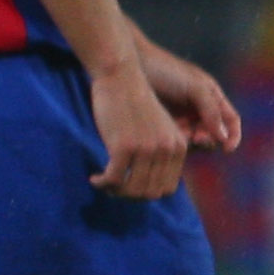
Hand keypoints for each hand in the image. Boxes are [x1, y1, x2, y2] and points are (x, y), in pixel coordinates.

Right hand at [89, 60, 188, 197]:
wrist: (120, 79)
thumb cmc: (134, 102)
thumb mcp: (159, 127)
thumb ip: (160, 150)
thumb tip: (148, 179)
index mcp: (178, 147)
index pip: (167, 188)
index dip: (146, 192)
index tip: (130, 185)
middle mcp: (166, 150)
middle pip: (150, 192)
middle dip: (130, 195)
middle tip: (113, 187)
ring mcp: (146, 150)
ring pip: (132, 189)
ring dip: (115, 191)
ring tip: (103, 182)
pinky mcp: (124, 147)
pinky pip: (114, 179)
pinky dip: (103, 183)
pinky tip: (95, 178)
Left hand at [138, 41, 241, 153]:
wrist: (131, 64)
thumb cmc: (166, 70)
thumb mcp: (194, 87)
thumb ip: (211, 110)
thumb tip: (223, 137)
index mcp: (212, 94)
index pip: (230, 119)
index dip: (232, 135)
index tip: (226, 149)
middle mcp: (199, 105)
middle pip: (211, 131)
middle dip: (206, 137)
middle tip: (194, 138)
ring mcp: (180, 112)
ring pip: (192, 135)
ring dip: (189, 139)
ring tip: (179, 134)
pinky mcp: (162, 118)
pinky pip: (174, 134)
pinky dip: (174, 137)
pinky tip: (166, 133)